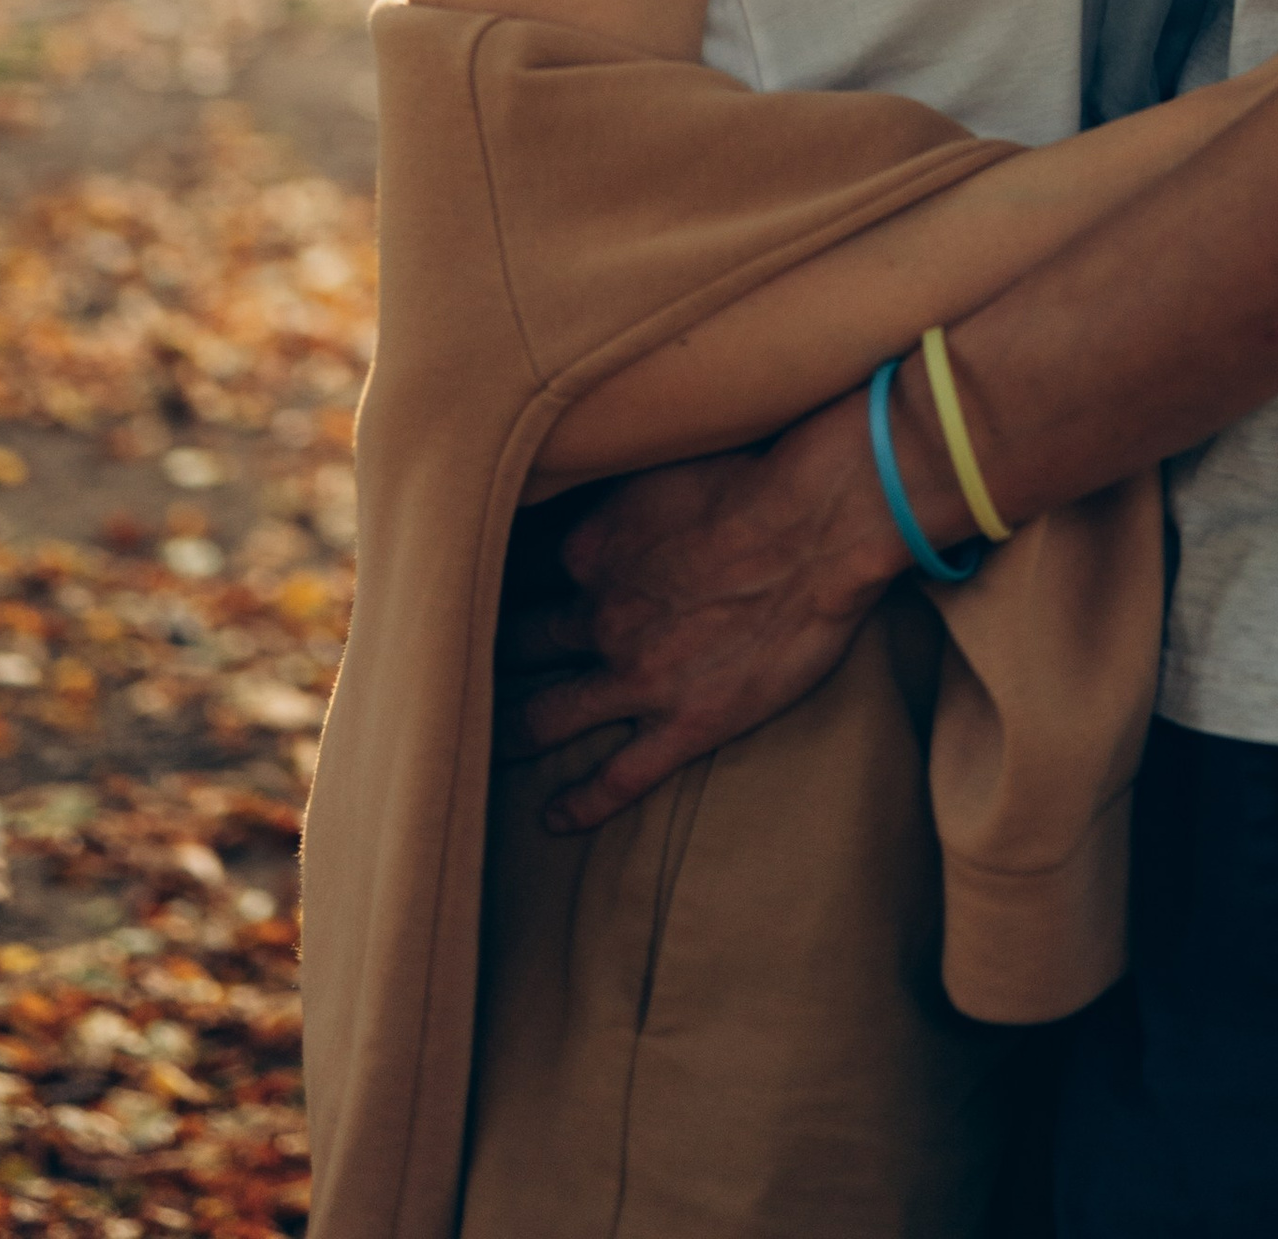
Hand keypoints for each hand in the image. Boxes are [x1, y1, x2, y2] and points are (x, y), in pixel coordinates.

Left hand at [498, 407, 890, 832]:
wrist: (819, 523)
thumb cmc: (756, 473)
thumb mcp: (663, 458)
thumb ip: (619, 484)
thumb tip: (591, 465)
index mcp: (591, 547)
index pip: (523, 570)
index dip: (502, 581)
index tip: (484, 589)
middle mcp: (600, 615)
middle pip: (520, 644)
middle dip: (485, 659)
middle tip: (459, 675)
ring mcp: (638, 676)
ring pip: (547, 717)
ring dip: (511, 734)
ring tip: (484, 748)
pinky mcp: (686, 723)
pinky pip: (618, 778)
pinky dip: (580, 803)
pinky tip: (554, 818)